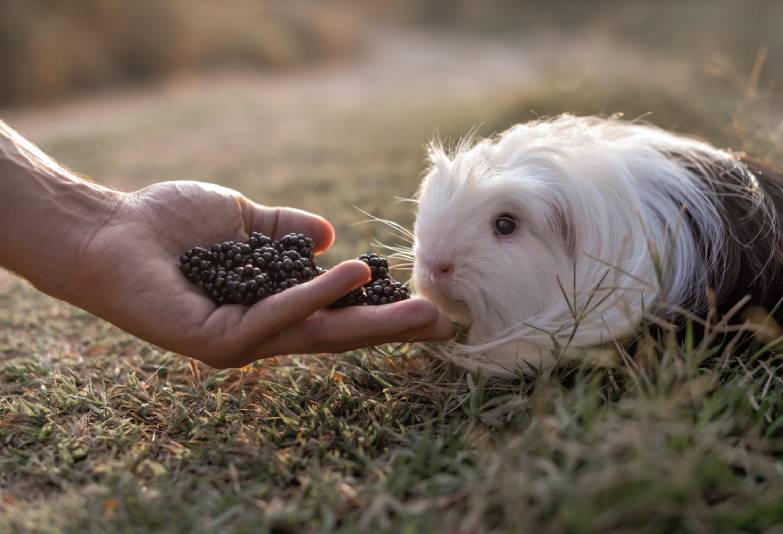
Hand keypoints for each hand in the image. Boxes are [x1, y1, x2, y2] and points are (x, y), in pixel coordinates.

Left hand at [70, 181, 451, 366]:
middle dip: (390, 329)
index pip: (335, 314)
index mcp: (271, 305)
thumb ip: (285, 230)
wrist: (109, 230)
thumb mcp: (245, 222)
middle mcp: (261, 330)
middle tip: (442, 325)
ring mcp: (241, 341)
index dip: (380, 311)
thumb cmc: (169, 224)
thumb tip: (330, 234)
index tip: (426, 306)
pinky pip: (275, 316)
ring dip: (369, 320)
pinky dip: (315, 296)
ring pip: (316, 333)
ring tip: (418, 308)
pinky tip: (350, 276)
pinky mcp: (217, 341)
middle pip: (336, 334)